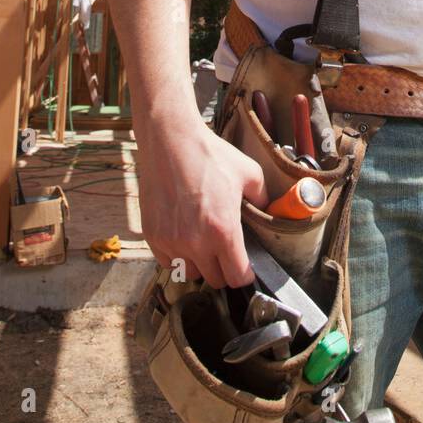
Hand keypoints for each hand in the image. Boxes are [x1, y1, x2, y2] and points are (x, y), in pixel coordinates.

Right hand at [136, 122, 268, 289]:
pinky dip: (176, 255)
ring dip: (198, 264)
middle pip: (214, 279)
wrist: (171, 142)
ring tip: (202, 243)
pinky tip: (183, 236)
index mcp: (223, 231)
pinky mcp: (153, 236)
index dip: (244, 274)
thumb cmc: (210, 156)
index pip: (236, 277)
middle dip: (223, 269)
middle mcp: (196, 243)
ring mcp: (171, 242)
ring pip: (189, 273)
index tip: (244, 267)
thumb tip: (269, 212)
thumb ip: (263, 199)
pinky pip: (167, 261)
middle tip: (224, 252)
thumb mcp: (249, 173)